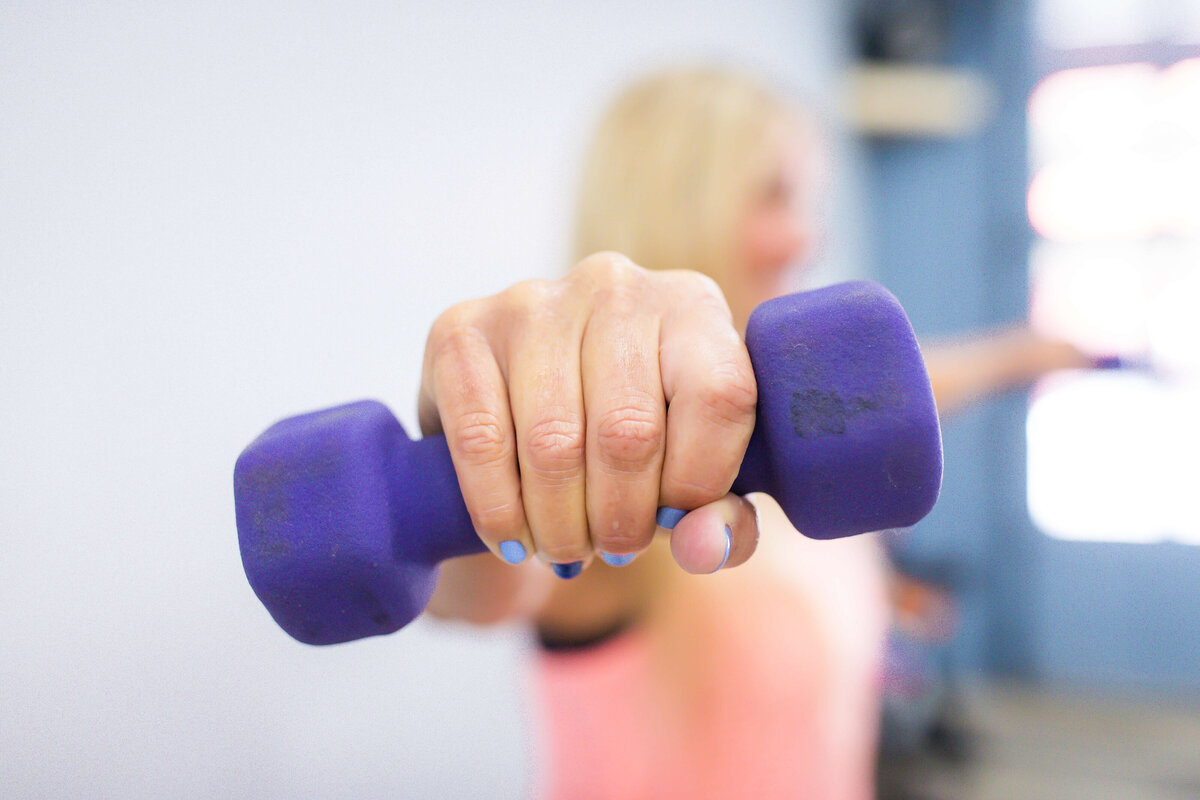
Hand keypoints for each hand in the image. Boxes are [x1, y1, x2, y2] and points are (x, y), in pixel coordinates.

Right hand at [417, 253, 761, 575]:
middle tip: (612, 551)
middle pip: (628, 431)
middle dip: (620, 519)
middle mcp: (615, 287)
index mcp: (691, 306)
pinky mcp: (459, 330)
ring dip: (560, 525)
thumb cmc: (630, 450)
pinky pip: (481, 440)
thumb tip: (705, 547)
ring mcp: (532, 301)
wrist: (520, 418)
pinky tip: (513, 538)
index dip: (698, 482)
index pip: (719, 396)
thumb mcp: (692, 482)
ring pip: (552, 443)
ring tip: (566, 549)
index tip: (672, 523)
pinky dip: (499, 510)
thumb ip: (724, 522)